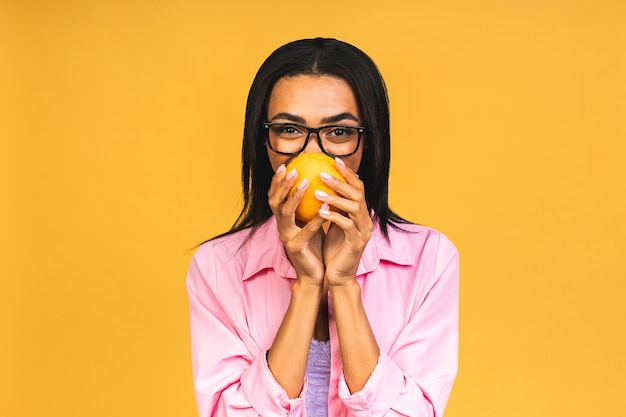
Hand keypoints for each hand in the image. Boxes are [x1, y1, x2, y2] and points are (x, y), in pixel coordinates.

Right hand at [267, 164, 326, 284]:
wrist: (313, 274)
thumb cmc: (315, 246)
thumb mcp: (311, 222)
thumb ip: (311, 206)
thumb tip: (321, 182)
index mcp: (284, 220)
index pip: (276, 196)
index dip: (278, 180)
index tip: (286, 164)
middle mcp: (281, 226)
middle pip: (275, 201)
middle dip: (282, 184)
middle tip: (292, 169)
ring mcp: (286, 237)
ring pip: (285, 213)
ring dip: (294, 196)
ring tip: (306, 182)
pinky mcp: (296, 247)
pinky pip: (306, 230)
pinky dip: (314, 218)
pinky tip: (324, 206)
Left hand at [315, 158, 372, 285]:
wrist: (338, 275)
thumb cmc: (333, 249)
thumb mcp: (333, 223)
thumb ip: (333, 206)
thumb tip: (320, 185)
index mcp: (360, 214)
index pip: (358, 187)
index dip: (348, 172)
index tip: (334, 160)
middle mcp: (365, 220)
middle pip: (358, 193)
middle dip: (341, 181)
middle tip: (322, 173)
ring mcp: (363, 231)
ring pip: (354, 207)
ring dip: (335, 197)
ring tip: (317, 191)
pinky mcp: (357, 243)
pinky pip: (346, 225)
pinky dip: (333, 216)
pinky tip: (319, 212)